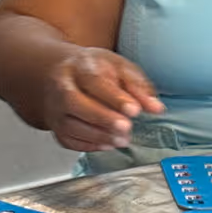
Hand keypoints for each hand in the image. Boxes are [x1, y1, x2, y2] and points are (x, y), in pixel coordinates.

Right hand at [41, 47, 164, 152]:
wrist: (59, 73)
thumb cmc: (93, 69)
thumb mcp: (119, 67)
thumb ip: (138, 86)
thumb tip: (156, 108)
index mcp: (79, 67)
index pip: (94, 81)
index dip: (115, 98)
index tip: (134, 110)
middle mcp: (62, 87)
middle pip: (75, 103)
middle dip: (103, 118)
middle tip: (126, 128)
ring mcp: (55, 109)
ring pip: (70, 125)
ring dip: (98, 136)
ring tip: (122, 139)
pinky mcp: (55, 127)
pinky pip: (68, 140)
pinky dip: (89, 145)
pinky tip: (108, 144)